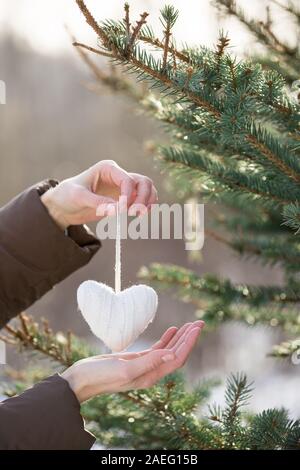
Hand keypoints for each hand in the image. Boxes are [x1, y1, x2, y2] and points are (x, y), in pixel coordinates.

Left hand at [41, 160, 157, 228]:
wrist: (63, 206)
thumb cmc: (67, 196)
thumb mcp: (78, 197)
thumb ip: (98, 202)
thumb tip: (118, 210)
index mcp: (108, 169)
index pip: (127, 180)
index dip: (128, 195)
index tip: (122, 210)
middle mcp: (118, 175)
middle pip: (143, 182)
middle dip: (144, 197)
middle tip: (136, 213)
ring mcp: (123, 187)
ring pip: (147, 189)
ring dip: (148, 202)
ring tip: (140, 215)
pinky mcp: (124, 199)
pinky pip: (143, 200)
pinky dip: (146, 207)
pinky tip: (141, 215)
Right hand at [61, 321, 203, 402]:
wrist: (82, 379)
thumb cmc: (100, 376)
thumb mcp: (125, 369)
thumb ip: (149, 362)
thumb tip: (172, 355)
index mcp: (151, 376)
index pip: (177, 358)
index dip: (188, 343)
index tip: (196, 328)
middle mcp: (151, 372)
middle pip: (176, 353)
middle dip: (189, 338)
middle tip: (200, 322)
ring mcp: (144, 365)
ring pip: (169, 350)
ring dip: (180, 337)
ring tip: (191, 324)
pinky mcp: (136, 359)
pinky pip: (158, 348)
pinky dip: (167, 338)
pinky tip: (173, 330)